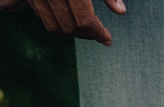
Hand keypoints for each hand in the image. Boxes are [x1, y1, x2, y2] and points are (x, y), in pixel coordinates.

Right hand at [0, 0, 126, 45]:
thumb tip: (120, 11)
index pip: (85, 20)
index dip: (98, 33)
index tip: (107, 39)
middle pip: (70, 27)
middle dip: (87, 35)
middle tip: (99, 34)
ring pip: (54, 27)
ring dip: (72, 32)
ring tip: (86, 29)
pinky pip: (43, 17)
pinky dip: (57, 22)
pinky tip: (69, 18)